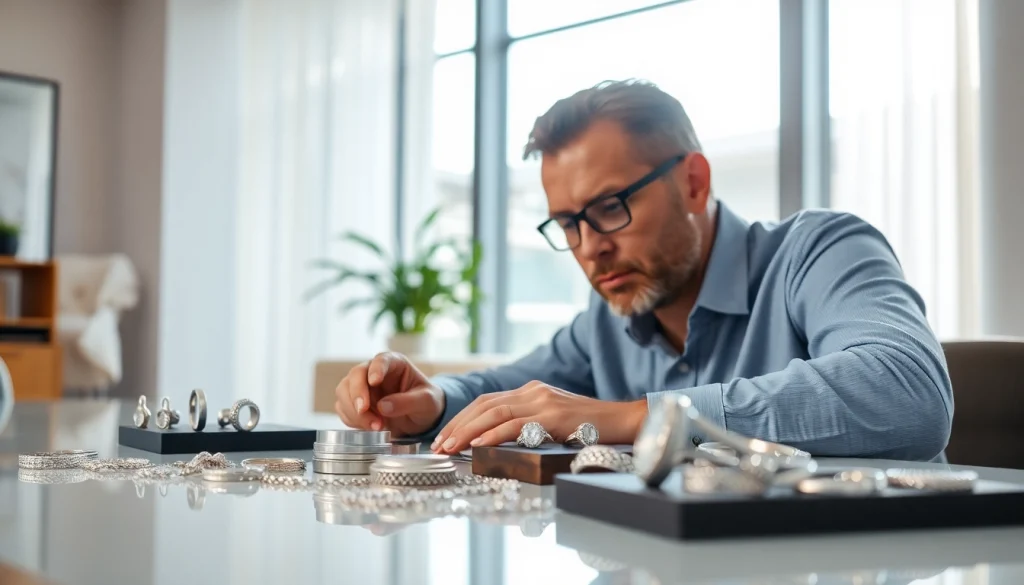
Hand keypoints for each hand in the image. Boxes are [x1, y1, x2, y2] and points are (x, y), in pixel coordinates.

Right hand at [334, 352, 445, 436]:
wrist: (421, 419)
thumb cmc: (427, 403)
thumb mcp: (426, 401)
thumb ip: (408, 402)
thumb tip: (383, 406)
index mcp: (395, 364)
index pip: (381, 360)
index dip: (376, 368)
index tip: (374, 381)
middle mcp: (374, 372)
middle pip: (356, 375)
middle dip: (357, 393)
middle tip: (364, 410)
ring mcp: (363, 388)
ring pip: (344, 392)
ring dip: (354, 410)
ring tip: (376, 427)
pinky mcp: (355, 404)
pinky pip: (344, 409)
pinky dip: (353, 420)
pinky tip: (370, 428)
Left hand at [429, 380, 647, 453]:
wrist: (626, 420)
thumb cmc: (592, 428)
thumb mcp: (554, 422)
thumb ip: (529, 426)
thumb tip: (496, 443)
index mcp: (532, 390)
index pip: (487, 401)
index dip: (462, 418)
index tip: (445, 437)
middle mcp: (534, 390)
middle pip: (485, 404)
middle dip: (458, 425)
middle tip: (438, 445)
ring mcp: (544, 400)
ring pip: (495, 412)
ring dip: (468, 431)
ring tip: (451, 448)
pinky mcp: (554, 414)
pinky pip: (516, 424)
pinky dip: (493, 434)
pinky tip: (478, 445)